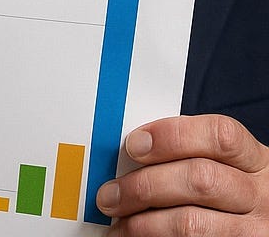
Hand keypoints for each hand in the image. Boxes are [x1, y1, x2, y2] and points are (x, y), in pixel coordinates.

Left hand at [96, 114, 268, 233]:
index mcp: (253, 159)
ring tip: (119, 224)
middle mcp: (260, 195)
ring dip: (144, 224)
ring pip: (193, 223)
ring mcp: (256, 231)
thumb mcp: (226, 164)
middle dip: (145, 186)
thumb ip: (189, 153)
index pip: (219, 136)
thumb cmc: (234, 188)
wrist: (265, 223)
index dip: (171, 136)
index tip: (133, 145)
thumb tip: (132, 152)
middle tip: (110, 195)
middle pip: (199, 180)